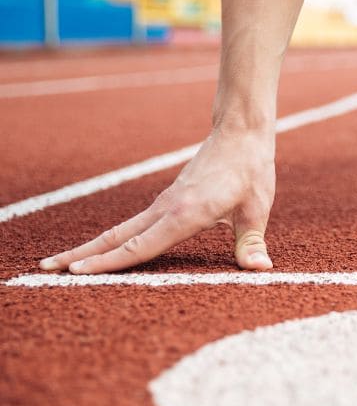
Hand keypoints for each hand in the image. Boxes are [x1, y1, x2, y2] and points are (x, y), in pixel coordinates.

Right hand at [39, 127, 276, 273]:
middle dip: (82, 254)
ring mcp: (164, 203)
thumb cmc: (251, 169)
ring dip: (93, 246)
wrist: (241, 132)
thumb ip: (252, 243)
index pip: (140, 246)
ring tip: (63, 262)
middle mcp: (166, 209)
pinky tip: (106, 248)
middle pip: (116, 237)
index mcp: (185, 214)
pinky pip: (135, 223)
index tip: (77, 273)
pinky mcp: (169, 199)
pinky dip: (114, 238)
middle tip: (46, 268)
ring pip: (122, 229)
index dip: (109, 262)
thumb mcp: (257, 208)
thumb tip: (262, 269)